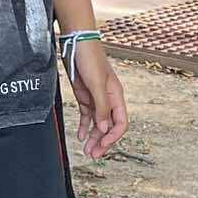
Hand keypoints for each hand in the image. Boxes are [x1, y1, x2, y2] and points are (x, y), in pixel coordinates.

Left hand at [67, 40, 127, 158]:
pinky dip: (85, 127)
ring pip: (98, 123)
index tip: (102, 146)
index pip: (120, 123)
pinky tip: (81, 136)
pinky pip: (88, 116)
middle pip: (109, 126)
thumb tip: (104, 128)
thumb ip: (101, 107)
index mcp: (116, 95)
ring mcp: (96, 98)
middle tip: (93, 155)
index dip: (113, 137)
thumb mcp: (96, 83)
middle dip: (102, 141)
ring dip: (93, 137)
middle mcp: (108, 99)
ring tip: (86, 150)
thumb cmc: (89, 58)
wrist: (76, 42)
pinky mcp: (85, 95)